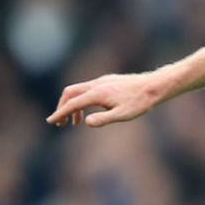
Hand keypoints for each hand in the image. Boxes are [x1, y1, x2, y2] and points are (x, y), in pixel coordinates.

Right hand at [47, 72, 166, 127]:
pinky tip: (90, 112)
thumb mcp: (123, 115)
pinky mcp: (107, 81)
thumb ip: (103, 119)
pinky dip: (82, 100)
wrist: (154, 86)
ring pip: (78, 90)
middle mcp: (96, 85)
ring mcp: (101, 81)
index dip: (60, 113)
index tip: (50, 121)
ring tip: (75, 123)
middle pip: (70, 93)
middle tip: (60, 123)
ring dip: (72, 105)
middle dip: (62, 107)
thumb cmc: (140, 103)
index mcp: (97, 94)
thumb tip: (85, 122)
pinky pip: (88, 89)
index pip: (72, 103)